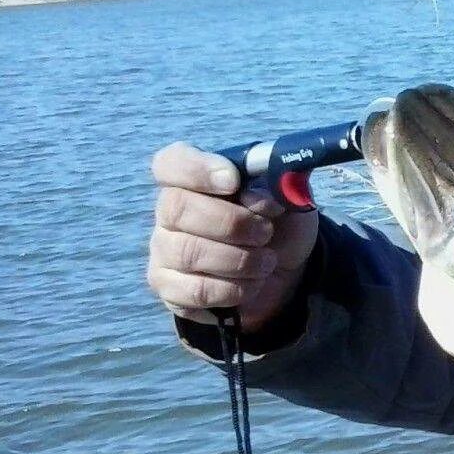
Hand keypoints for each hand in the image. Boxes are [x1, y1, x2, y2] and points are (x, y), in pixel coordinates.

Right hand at [146, 142, 318, 329]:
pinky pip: (195, 290)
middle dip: (232, 222)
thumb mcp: (289, 199)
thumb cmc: (277, 224)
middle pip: (176, 208)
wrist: (283, 271)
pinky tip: (252, 284)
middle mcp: (169, 212)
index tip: (233, 180)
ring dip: (239, 260)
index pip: (171, 163)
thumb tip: (265, 195)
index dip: (197, 170)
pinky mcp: (169, 288)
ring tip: (267, 261)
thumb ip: (278, 187)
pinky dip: (233, 289)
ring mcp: (164, 251)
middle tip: (266, 232)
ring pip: (188, 252)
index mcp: (193, 179)